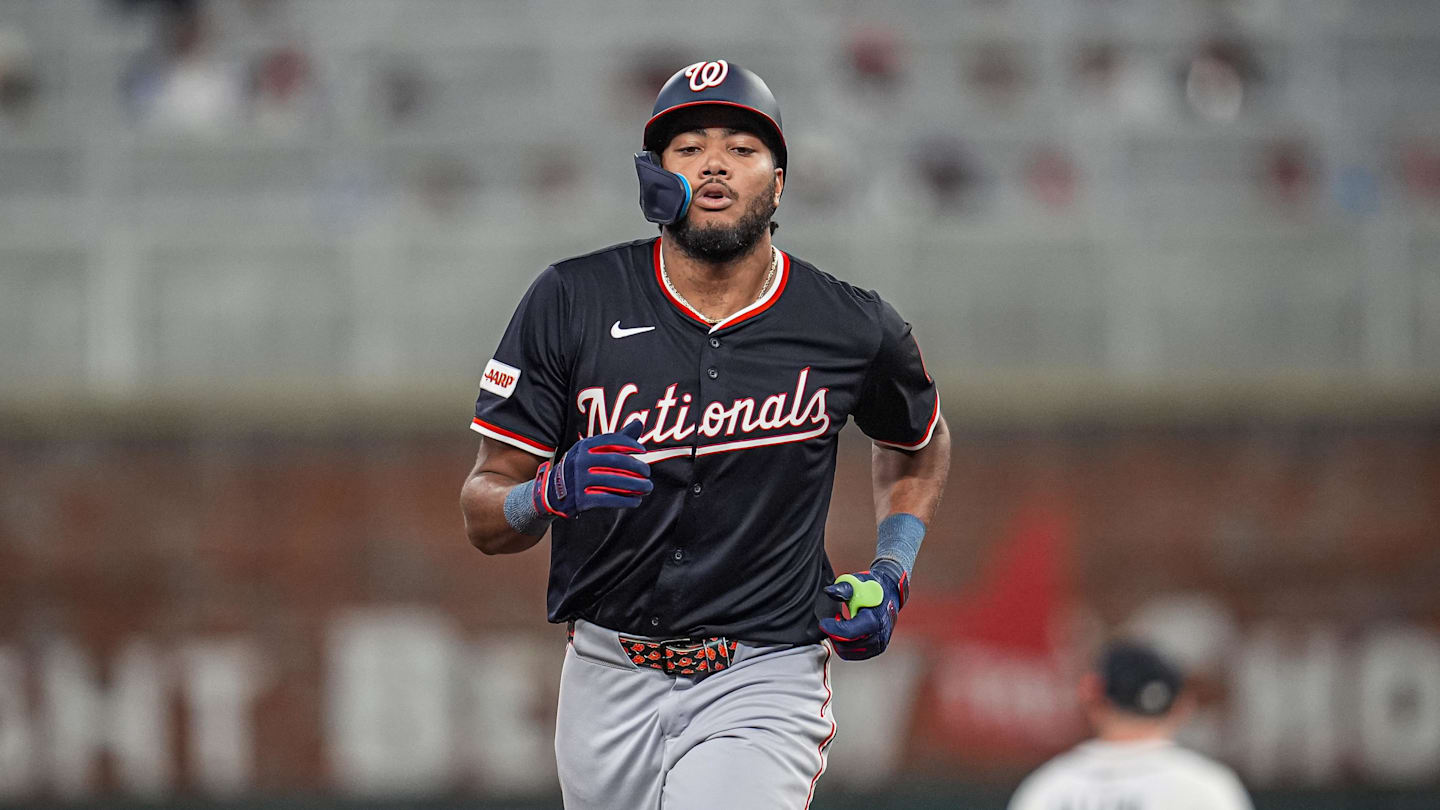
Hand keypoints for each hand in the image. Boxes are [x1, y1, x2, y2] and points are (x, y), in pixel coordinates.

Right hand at [532, 420, 652, 517]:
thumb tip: (639, 422)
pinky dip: (625, 500)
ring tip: (647, 487)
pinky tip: (636, 500)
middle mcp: (580, 461)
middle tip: (647, 473)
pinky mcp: (580, 499)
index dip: (629, 444)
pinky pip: (608, 499)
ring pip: (614, 481)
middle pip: (615, 461)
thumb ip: (617, 439)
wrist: (553, 492)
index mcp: (584, 446)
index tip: (643, 452)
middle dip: (636, 467)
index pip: (610, 441)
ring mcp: (579, 481)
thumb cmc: (581, 468)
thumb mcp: (592, 450)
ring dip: (635, 485)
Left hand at [818, 559, 908, 659]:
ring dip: (840, 640)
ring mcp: (878, 645)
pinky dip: (846, 644)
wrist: (891, 592)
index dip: (832, 629)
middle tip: (833, 620)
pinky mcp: (876, 649)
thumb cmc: (872, 586)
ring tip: (841, 623)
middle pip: (845, 646)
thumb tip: (828, 591)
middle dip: (834, 634)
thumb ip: (842, 588)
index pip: (847, 633)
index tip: (823, 621)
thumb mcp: (856, 583)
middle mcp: (878, 636)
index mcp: (873, 620)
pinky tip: (847, 630)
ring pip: (848, 652)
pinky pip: (854, 654)